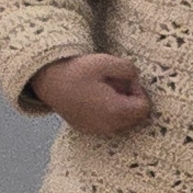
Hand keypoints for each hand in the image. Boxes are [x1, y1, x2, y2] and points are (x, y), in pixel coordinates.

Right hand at [31, 54, 152, 138]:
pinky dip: (106, 113)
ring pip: (122, 121)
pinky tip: (92, 99)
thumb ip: (129, 70)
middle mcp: (109, 126)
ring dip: (118, 107)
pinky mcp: (87, 129)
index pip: (144, 107)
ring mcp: (97, 130)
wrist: (48, 81)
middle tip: (112, 84)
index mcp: (116, 111)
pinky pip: (107, 124)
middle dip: (129, 100)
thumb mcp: (106, 61)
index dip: (138, 90)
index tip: (123, 79)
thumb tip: (135, 79)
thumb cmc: (77, 71)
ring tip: (102, 91)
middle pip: (135, 117)